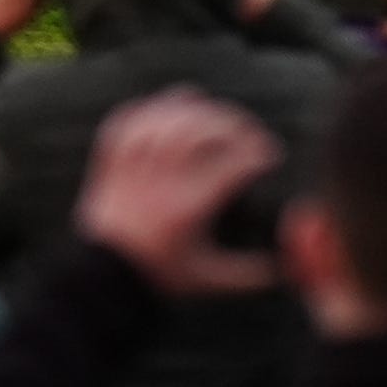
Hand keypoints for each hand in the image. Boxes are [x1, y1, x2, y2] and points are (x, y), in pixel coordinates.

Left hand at [77, 90, 286, 299]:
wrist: (100, 275)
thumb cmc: (157, 276)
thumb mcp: (209, 280)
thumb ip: (250, 275)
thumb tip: (286, 266)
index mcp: (188, 209)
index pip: (231, 166)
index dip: (257, 154)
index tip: (272, 155)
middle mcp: (159, 183)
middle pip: (199, 133)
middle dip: (232, 125)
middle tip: (250, 131)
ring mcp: (131, 169)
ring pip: (164, 121)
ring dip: (196, 111)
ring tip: (217, 114)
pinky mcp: (109, 164)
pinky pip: (126, 122)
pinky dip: (151, 109)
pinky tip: (171, 106)